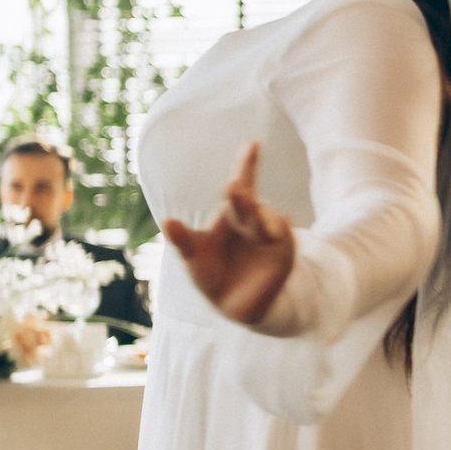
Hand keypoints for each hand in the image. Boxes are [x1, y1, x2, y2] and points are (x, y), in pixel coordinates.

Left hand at [161, 144, 296, 326]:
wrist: (235, 305)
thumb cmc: (212, 274)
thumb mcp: (193, 257)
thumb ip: (183, 240)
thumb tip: (166, 221)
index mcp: (230, 214)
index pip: (242, 183)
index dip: (247, 164)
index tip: (253, 144)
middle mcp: (251, 220)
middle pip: (247, 201)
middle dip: (241, 196)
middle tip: (233, 187)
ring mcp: (269, 236)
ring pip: (265, 218)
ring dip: (257, 216)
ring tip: (249, 219)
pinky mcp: (282, 254)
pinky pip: (284, 238)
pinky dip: (278, 233)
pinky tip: (273, 233)